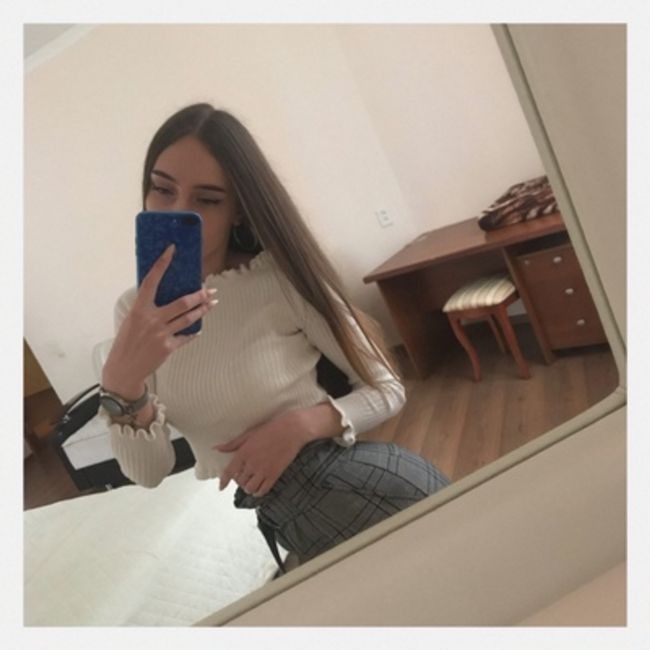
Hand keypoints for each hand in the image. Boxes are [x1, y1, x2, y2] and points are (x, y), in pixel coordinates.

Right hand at [102, 244, 216, 397]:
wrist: (124, 369)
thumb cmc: (126, 342)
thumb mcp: (131, 320)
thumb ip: (146, 308)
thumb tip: (162, 294)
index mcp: (139, 309)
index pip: (152, 281)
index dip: (162, 264)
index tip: (172, 250)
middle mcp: (152, 319)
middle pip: (182, 303)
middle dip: (200, 295)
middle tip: (210, 290)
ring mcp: (161, 334)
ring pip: (189, 318)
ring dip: (203, 310)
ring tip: (212, 303)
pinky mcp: (168, 347)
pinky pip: (186, 336)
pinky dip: (193, 332)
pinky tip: (199, 328)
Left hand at [215, 411, 308, 496]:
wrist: (291, 431)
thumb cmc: (270, 429)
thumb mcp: (249, 434)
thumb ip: (233, 444)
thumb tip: (217, 448)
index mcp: (244, 452)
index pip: (229, 471)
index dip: (224, 481)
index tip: (221, 487)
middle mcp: (252, 463)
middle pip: (240, 481)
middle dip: (240, 480)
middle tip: (244, 476)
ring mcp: (263, 470)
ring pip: (250, 488)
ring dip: (248, 488)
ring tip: (251, 482)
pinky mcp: (274, 475)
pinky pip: (263, 490)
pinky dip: (259, 492)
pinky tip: (259, 487)